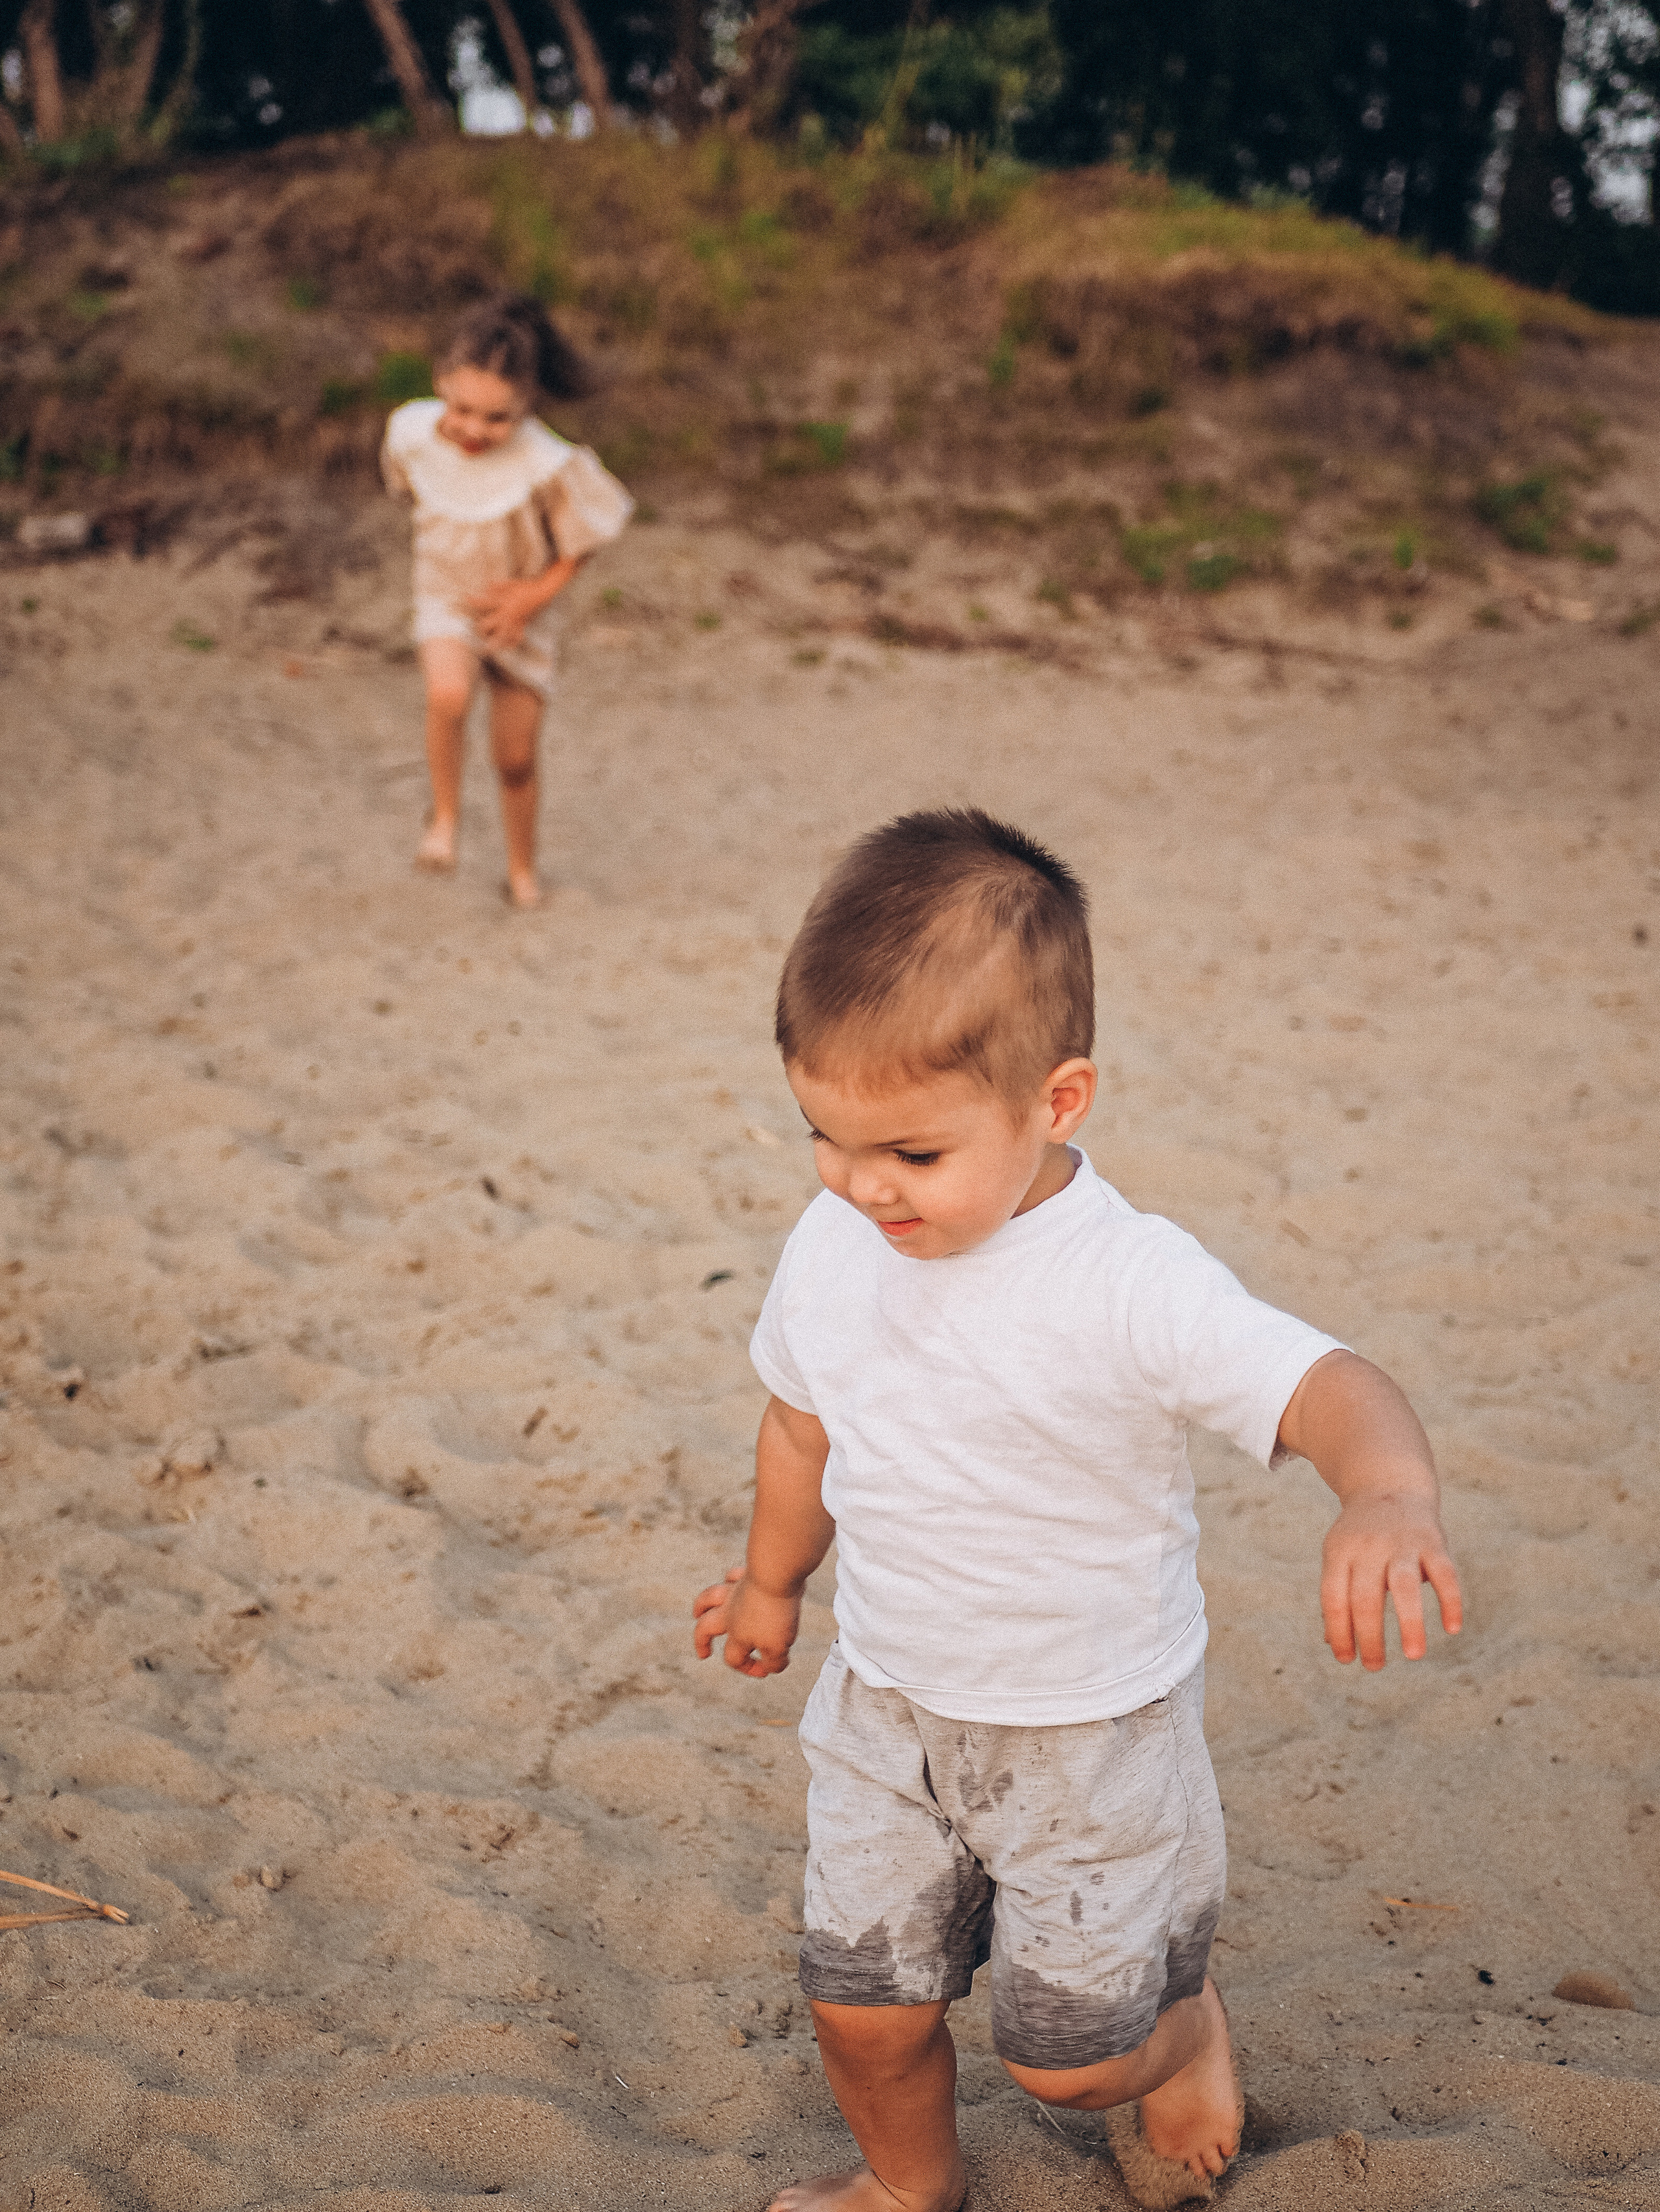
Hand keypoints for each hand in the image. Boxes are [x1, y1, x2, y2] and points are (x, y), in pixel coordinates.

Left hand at [466, 578, 544, 650]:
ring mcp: (513, 623)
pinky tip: (505, 648)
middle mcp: (505, 615)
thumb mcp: (509, 583)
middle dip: (480, 627)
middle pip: (487, 626)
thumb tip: (485, 587)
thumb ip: (496, 587)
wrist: (540, 594)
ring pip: (501, 637)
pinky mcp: (521, 627)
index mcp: (501, 603)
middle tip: (476, 628)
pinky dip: (511, 644)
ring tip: (486, 650)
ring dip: (493, 643)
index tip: (465, 598)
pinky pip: (516, 639)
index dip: (472, 601)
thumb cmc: (524, 587)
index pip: (482, 604)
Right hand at [693, 1566, 801, 1677]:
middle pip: (705, 1629)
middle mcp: (730, 1614)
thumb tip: (771, 1668)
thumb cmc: (777, 1613)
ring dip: (701, 1608)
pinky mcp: (745, 1574)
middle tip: (703, 1654)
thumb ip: (774, 1663)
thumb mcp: (779, 1647)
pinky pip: (731, 1576)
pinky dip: (728, 1580)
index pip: (733, 1658)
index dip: (748, 1668)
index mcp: (738, 1636)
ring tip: (697, 1613)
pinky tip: (730, 1581)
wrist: (776, 1574)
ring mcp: (735, 1592)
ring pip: (709, 1600)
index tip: (766, 1669)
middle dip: (701, 1643)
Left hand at [1320, 1494, 1462, 1668]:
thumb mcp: (1340, 1557)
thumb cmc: (1360, 1536)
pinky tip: (1452, 1629)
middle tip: (1374, 1667)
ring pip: (1404, 1587)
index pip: (1333, 1597)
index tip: (1346, 1659)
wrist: (1388, 1485)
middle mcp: (1368, 1546)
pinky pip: (1444, 1574)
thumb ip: (1338, 1596)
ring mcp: (1402, 1543)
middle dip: (1370, 1637)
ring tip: (1413, 1656)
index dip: (1338, 1631)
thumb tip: (1332, 1642)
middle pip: (1365, 1597)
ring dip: (1410, 1624)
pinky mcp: (1433, 1541)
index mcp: (1339, 1552)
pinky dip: (1450, 1601)